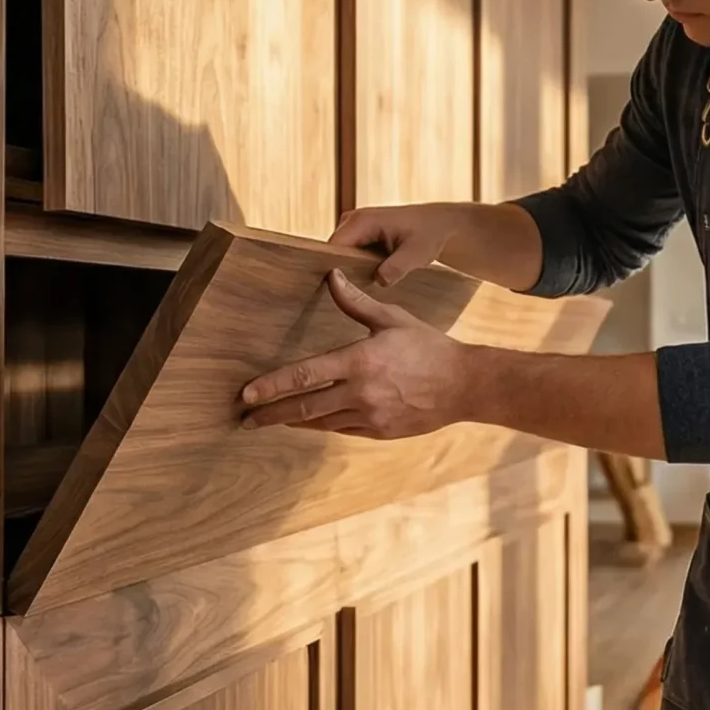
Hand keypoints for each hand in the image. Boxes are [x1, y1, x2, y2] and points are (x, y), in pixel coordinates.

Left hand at [239, 271, 471, 437]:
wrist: (464, 385)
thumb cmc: (429, 347)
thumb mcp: (392, 319)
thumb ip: (356, 303)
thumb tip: (331, 278)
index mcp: (359, 361)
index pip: (305, 375)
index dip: (272, 385)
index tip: (248, 394)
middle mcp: (361, 393)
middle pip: (304, 406)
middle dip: (270, 413)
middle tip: (245, 418)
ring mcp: (370, 416)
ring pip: (320, 422)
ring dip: (292, 421)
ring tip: (269, 420)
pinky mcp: (379, 431)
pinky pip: (341, 429)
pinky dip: (321, 424)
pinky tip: (309, 421)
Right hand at [331, 204, 465, 285]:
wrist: (438, 223)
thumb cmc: (429, 235)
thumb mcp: (417, 254)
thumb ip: (397, 267)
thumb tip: (379, 281)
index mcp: (362, 221)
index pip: (333, 248)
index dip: (330, 269)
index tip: (335, 291)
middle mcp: (352, 220)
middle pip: (332, 253)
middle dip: (338, 272)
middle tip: (348, 297)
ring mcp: (353, 225)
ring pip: (338, 255)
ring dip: (345, 271)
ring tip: (356, 291)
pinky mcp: (357, 233)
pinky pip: (347, 253)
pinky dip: (352, 266)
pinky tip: (362, 282)